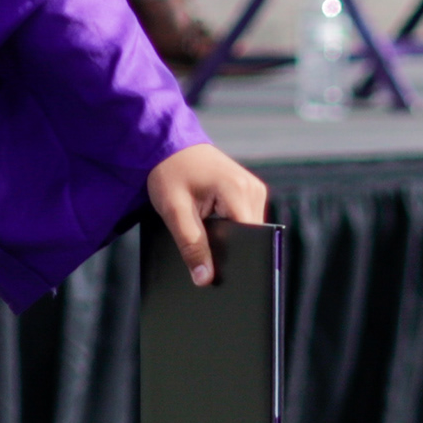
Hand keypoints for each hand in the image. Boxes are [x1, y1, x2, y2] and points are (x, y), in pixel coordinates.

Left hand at [147, 142, 270, 286]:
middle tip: (205, 260)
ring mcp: (254, 189)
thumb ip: (192, 246)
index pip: (251, 238)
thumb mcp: (175, 211)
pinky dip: (230, 228)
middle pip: (252, 236)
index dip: (238, 259)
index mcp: (238, 190)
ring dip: (231, 239)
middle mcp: (253, 189)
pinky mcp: (248, 191)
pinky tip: (211, 229)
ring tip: (206, 237)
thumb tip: (205, 278)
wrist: (168, 144)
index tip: (222, 276)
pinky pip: (245, 219)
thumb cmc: (169, 172)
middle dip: (232, 251)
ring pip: (250, 230)